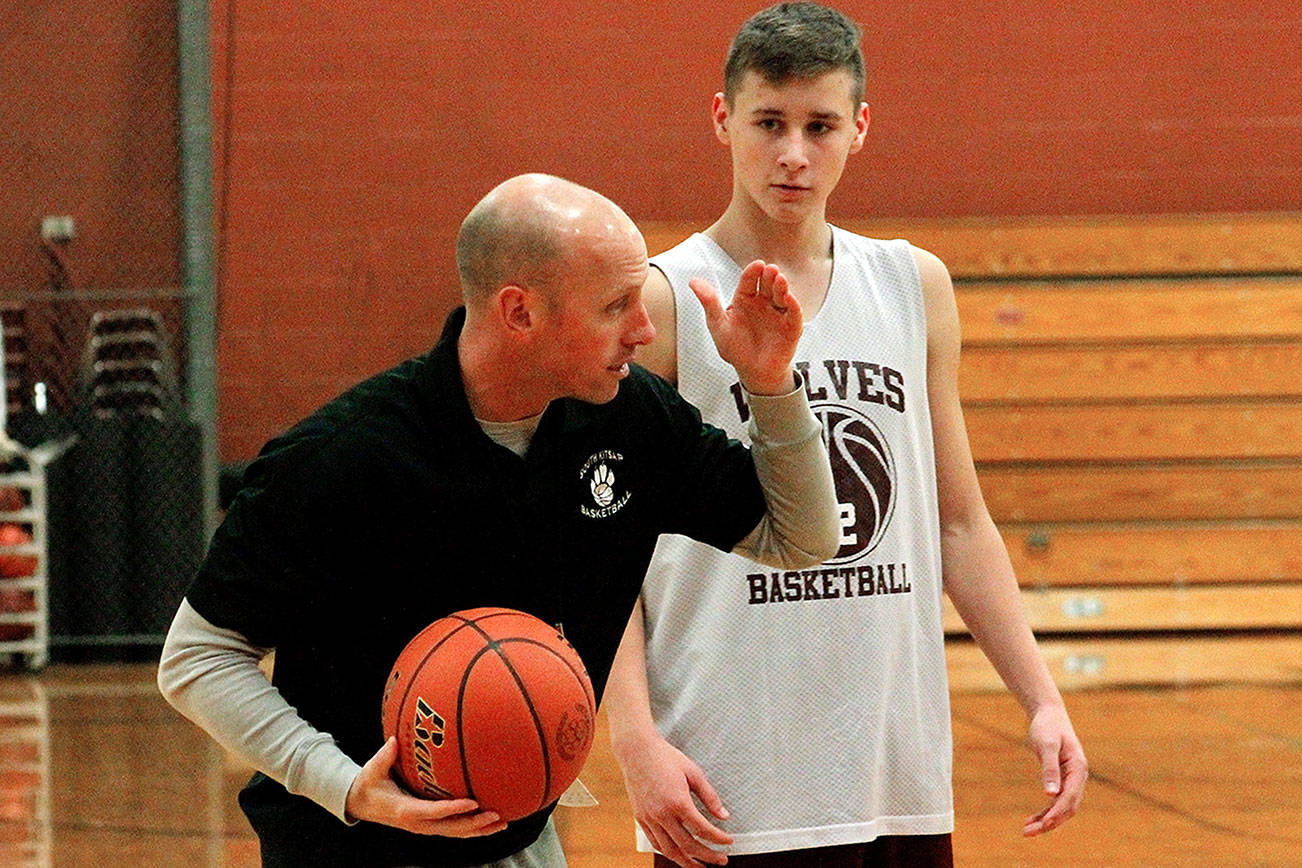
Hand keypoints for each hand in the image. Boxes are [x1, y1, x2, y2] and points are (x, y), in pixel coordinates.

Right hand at [345, 737, 507, 836]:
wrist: (361, 804)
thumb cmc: (369, 784)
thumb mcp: (373, 770)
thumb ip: (384, 757)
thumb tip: (393, 741)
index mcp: (406, 811)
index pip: (434, 812)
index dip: (454, 809)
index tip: (473, 802)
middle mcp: (418, 823)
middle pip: (451, 828)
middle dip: (475, 823)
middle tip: (496, 815)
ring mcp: (425, 827)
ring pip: (456, 832)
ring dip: (479, 829)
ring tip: (502, 822)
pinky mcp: (429, 825)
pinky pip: (454, 829)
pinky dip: (473, 828)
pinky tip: (490, 822)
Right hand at [618, 732, 732, 865]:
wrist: (637, 751)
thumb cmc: (666, 758)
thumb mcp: (694, 772)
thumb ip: (710, 796)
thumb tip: (724, 815)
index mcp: (678, 801)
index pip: (703, 829)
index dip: (718, 839)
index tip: (728, 841)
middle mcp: (662, 814)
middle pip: (688, 845)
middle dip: (707, 856)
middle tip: (721, 860)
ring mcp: (649, 818)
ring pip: (669, 850)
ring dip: (687, 862)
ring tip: (701, 866)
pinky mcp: (640, 818)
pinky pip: (655, 843)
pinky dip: (668, 852)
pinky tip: (678, 854)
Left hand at [690, 260, 801, 395]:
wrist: (752, 372)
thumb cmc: (735, 348)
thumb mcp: (718, 325)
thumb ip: (709, 303)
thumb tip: (694, 282)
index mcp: (745, 299)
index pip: (749, 280)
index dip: (753, 272)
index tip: (756, 265)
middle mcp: (763, 303)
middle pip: (768, 284)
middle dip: (770, 276)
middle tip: (770, 269)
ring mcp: (778, 314)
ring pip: (781, 296)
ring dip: (782, 287)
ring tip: (780, 279)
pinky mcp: (790, 328)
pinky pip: (794, 315)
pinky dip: (794, 305)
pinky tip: (790, 298)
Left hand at [1022, 704, 1087, 835]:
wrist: (1048, 714)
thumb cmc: (1047, 727)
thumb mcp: (1046, 745)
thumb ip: (1049, 769)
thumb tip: (1050, 794)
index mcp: (1078, 769)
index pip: (1069, 797)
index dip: (1056, 812)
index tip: (1043, 824)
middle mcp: (1078, 777)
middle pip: (1067, 807)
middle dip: (1050, 822)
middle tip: (1028, 832)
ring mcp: (1071, 780)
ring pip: (1062, 808)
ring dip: (1046, 820)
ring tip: (1026, 830)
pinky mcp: (1062, 780)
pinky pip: (1055, 802)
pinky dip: (1045, 812)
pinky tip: (1031, 819)